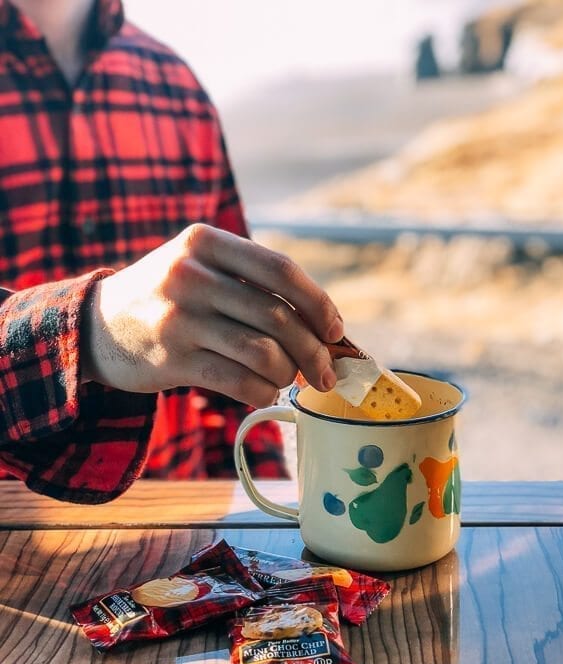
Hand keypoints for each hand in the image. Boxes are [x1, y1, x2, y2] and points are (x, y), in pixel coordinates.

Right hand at [81, 224, 343, 406]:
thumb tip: (322, 326)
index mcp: (206, 242)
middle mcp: (190, 274)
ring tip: (287, 378)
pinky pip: (237, 381)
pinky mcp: (172, 360)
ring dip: (287, 373)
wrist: (97, 325)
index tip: (335, 331)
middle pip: (278, 315)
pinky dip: (262, 391)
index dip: (318, 304)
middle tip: (325, 372)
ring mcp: (179, 318)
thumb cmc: (168, 298)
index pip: (280, 270)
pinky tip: (264, 391)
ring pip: (262, 352)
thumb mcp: (199, 267)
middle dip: (313, 350)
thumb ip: (250, 284)